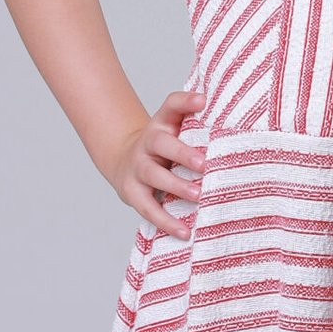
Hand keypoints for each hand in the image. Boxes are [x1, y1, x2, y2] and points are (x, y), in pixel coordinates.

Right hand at [104, 88, 207, 239]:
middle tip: (204, 164)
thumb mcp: (174, 125)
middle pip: (162, 145)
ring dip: (176, 186)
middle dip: (182, 154)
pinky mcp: (133, 193)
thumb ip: (192, 115)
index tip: (203, 101)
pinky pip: (149, 209)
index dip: (186, 102)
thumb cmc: (163, 145)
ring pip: (155, 177)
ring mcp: (138, 169)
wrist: (124, 161)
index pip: (171, 106)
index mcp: (161, 125)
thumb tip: (208, 99)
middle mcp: (147, 144)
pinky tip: (185, 231)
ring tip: (198, 195)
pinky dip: (166, 221)